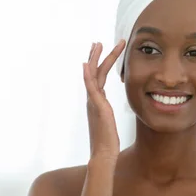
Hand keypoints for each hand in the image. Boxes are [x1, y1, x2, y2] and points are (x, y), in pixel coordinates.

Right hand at [83, 40, 125, 161]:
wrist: (104, 154)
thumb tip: (107, 112)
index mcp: (97, 102)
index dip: (100, 64)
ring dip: (96, 58)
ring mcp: (94, 103)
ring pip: (94, 75)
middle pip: (94, 73)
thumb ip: (106, 114)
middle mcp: (93, 100)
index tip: (102, 51)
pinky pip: (91, 88)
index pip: (98, 78)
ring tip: (98, 44)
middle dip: (97, 56)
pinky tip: (87, 64)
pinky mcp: (97, 107)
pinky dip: (88, 75)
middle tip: (98, 41)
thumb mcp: (108, 123)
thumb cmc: (108, 142)